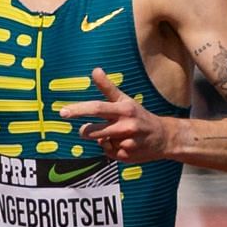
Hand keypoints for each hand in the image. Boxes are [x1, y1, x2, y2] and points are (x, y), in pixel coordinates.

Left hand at [56, 68, 173, 161]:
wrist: (164, 137)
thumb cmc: (138, 115)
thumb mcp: (125, 100)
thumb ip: (107, 87)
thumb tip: (95, 70)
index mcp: (124, 109)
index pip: (97, 108)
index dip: (79, 110)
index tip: (63, 112)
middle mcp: (126, 125)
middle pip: (93, 131)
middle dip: (85, 131)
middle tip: (85, 130)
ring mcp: (127, 142)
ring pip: (100, 143)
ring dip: (101, 140)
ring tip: (114, 135)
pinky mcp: (127, 156)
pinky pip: (108, 153)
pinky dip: (111, 149)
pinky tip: (123, 145)